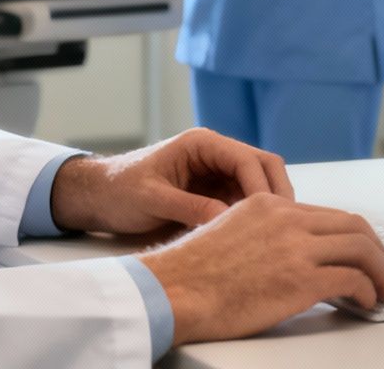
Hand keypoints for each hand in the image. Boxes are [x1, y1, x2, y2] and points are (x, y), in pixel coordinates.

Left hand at [49, 128, 291, 235]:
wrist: (99, 197)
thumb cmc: (120, 190)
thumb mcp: (152, 200)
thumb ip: (189, 207)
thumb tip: (227, 221)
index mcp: (201, 144)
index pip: (248, 159)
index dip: (263, 188)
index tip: (269, 217)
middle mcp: (215, 154)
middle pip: (264, 168)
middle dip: (276, 196)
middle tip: (283, 229)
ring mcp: (218, 173)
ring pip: (259, 186)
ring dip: (267, 208)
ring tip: (272, 238)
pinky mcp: (215, 192)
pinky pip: (244, 202)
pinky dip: (253, 217)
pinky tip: (254, 239)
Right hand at [138, 195, 383, 345]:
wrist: (174, 290)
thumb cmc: (192, 273)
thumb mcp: (228, 231)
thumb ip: (262, 233)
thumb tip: (287, 254)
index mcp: (268, 203)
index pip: (329, 213)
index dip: (354, 236)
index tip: (361, 255)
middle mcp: (286, 218)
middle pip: (355, 226)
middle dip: (377, 252)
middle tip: (382, 273)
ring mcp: (295, 248)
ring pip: (362, 249)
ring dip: (380, 272)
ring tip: (382, 291)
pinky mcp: (300, 280)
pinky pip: (353, 279)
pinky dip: (367, 291)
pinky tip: (365, 303)